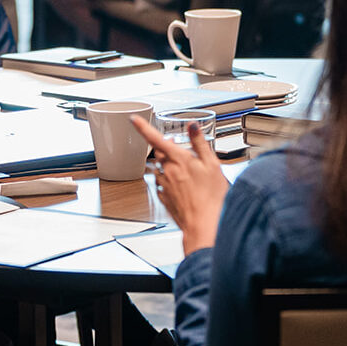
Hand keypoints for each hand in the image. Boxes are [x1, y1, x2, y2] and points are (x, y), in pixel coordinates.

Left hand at [133, 116, 229, 254]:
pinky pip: (162, 184)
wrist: (204, 226)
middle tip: (176, 146)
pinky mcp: (164, 199)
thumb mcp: (213, 165)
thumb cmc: (211, 198)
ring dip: (168, 164)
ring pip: (160, 168)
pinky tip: (182, 186)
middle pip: (159, 153)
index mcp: (178, 159)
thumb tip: (193, 126)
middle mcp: (167, 172)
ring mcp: (164, 186)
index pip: (155, 138)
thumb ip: (200, 144)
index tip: (133, 119)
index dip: (142, 127)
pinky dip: (169, 181)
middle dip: (164, 147)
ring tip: (185, 170)